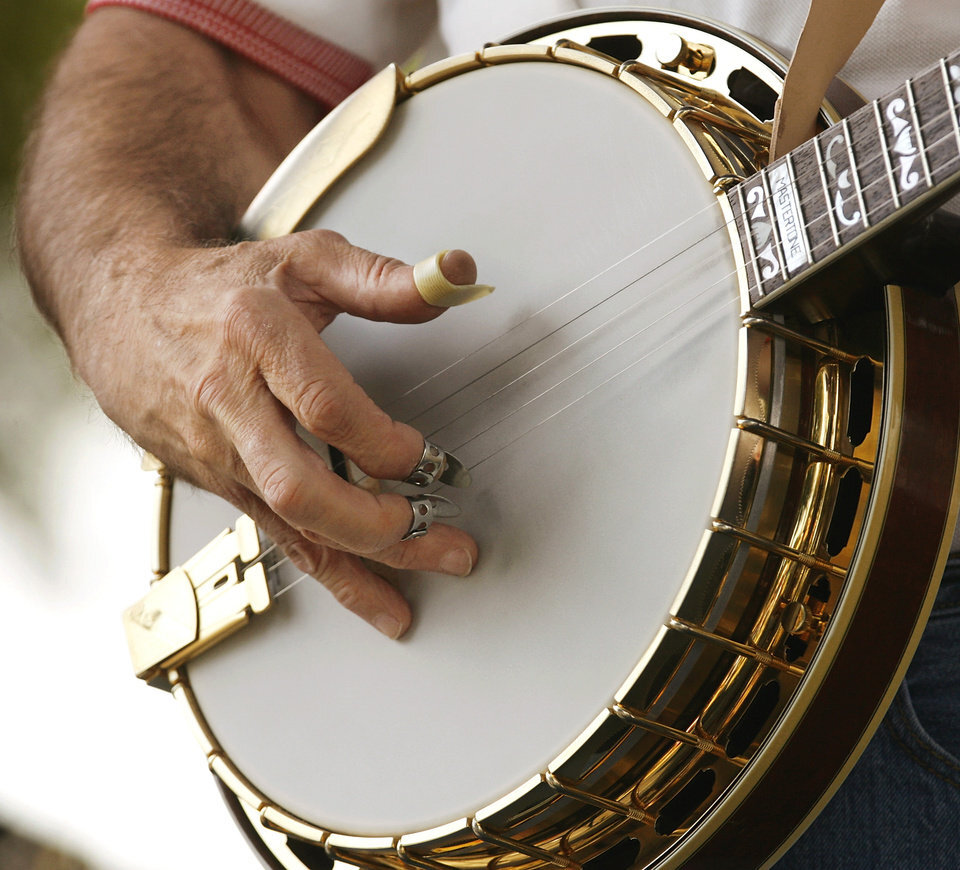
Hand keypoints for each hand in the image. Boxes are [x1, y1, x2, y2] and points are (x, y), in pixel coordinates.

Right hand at [87, 230, 479, 637]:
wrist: (125, 309)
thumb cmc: (220, 288)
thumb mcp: (304, 261)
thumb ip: (382, 279)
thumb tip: (455, 278)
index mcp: (255, 336)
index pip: (323, 406)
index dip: (382, 441)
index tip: (424, 454)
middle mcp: (230, 402)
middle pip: (299, 485)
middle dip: (373, 520)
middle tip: (430, 523)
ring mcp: (221, 451)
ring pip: (293, 524)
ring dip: (369, 559)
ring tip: (434, 563)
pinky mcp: (221, 482)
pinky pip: (281, 538)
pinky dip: (335, 575)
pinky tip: (378, 599)